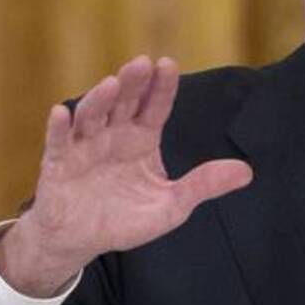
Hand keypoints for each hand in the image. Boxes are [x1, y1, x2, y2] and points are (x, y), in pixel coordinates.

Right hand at [0, 56, 252, 296]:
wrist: (82, 241)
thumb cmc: (126, 219)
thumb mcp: (172, 206)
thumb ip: (203, 185)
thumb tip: (247, 172)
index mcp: (142, 139)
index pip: (155, 107)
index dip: (161, 87)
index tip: (168, 65)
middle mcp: (113, 135)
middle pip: (124, 103)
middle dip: (132, 83)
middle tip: (142, 63)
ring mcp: (84, 147)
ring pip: (91, 116)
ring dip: (99, 99)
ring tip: (111, 84)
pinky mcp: (58, 165)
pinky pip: (57, 143)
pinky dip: (58, 128)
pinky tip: (61, 113)